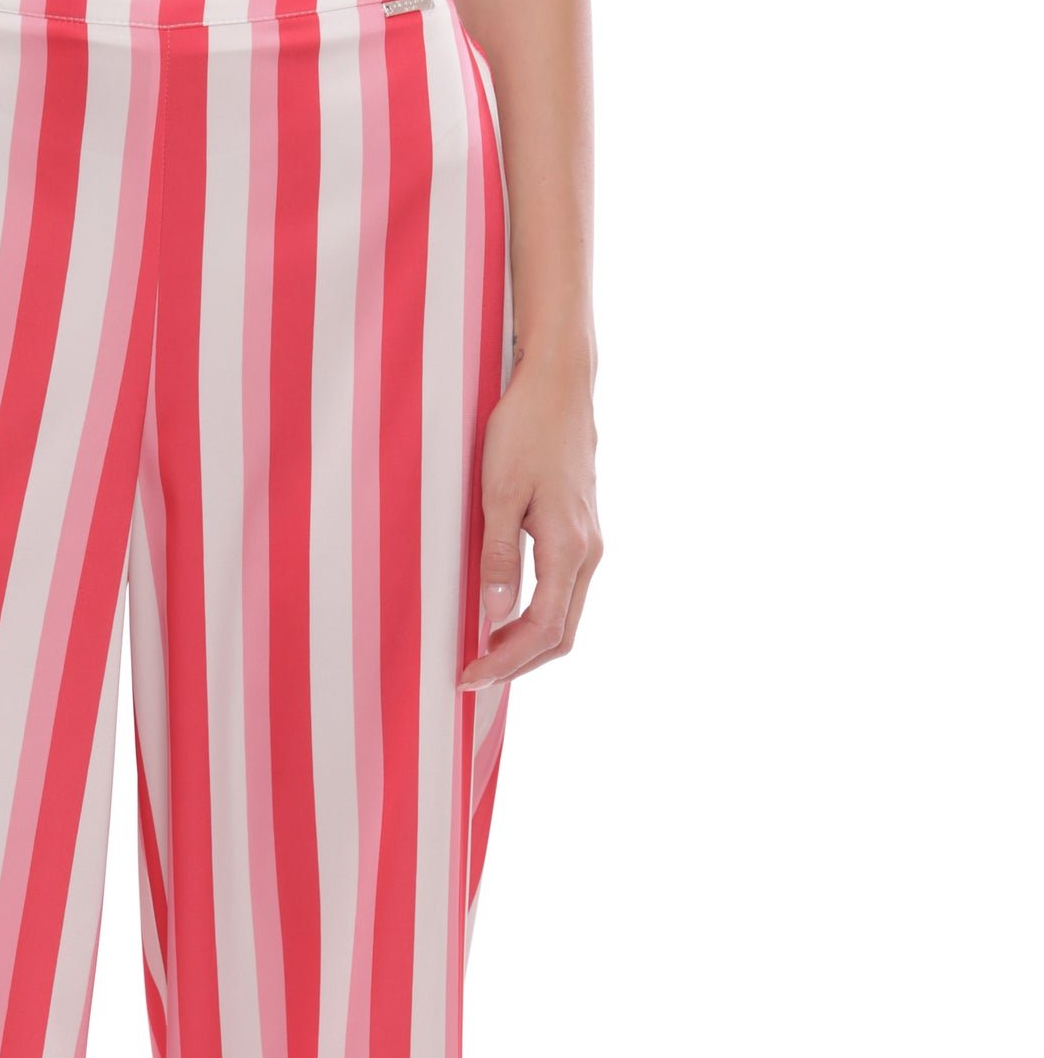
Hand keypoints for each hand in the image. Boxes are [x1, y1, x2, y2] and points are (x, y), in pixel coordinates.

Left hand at [459, 353, 600, 688]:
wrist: (559, 381)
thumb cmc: (525, 428)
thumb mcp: (499, 491)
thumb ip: (498, 555)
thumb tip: (495, 614)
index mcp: (569, 547)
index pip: (543, 629)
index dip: (506, 661)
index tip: (468, 676)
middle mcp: (588, 550)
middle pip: (561, 634)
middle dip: (518, 664)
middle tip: (472, 676)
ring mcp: (588, 541)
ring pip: (564, 616)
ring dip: (527, 643)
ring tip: (484, 653)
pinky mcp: (580, 531)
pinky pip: (563, 592)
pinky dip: (536, 618)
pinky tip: (505, 616)